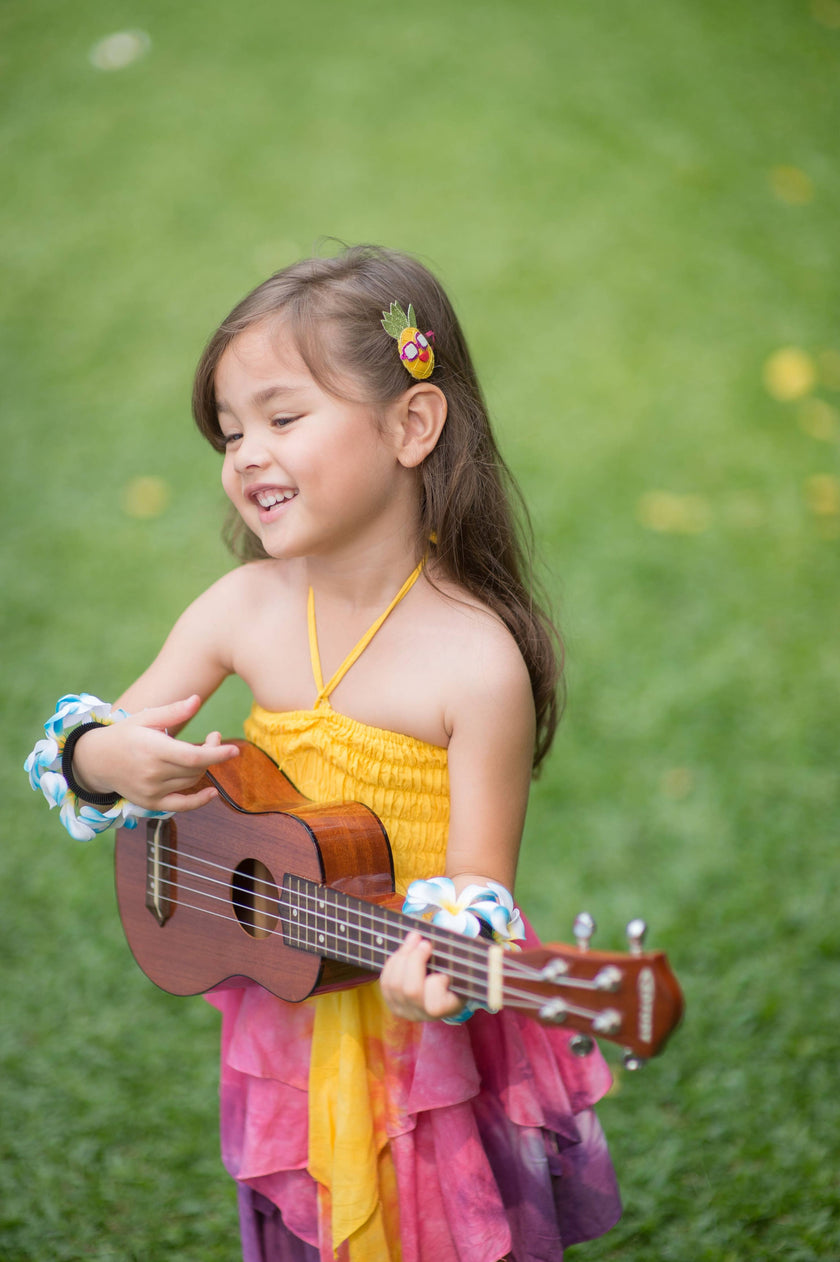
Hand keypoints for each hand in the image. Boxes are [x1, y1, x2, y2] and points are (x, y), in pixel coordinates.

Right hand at [71, 694, 239, 812]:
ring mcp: (151, 790)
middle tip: (213, 738)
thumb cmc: (123, 734)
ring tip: (202, 751)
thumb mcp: (145, 718)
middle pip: (196, 768)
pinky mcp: (150, 802)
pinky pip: (181, 806)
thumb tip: (197, 700)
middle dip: (212, 753)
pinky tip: (212, 793)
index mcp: (152, 748)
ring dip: (203, 767)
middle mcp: (152, 772)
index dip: (217, 754)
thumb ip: (173, 712)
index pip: (193, 757)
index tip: (234, 749)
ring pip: (191, 781)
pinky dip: (199, 801)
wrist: (95, 760)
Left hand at [379, 931, 464, 1021]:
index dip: (436, 983)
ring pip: (394, 985)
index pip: (434, 1005)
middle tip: (424, 942)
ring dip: (402, 956)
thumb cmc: (459, 969)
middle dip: (414, 960)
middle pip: (410, 991)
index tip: (444, 970)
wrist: (446, 983)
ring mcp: (405, 1010)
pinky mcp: (392, 1002)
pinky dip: (393, 962)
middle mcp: (424, 1015)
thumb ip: (457, 955)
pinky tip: (404, 951)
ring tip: (414, 938)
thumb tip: (443, 932)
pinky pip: (385, 982)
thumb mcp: (464, 965)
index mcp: (447, 1009)